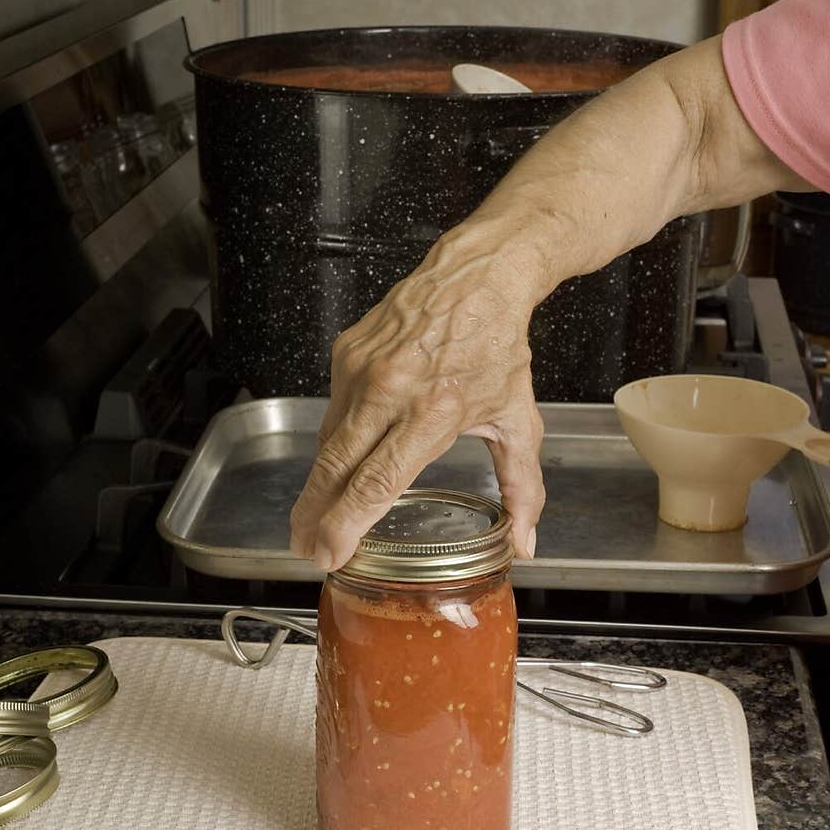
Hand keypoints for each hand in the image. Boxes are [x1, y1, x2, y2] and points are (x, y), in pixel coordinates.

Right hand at [290, 221, 545, 571]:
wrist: (478, 275)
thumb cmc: (497, 346)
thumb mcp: (517, 421)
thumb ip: (522, 488)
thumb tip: (525, 543)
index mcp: (433, 412)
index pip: (377, 481)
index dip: (347, 523)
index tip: (330, 554)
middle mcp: (390, 390)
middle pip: (335, 467)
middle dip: (314, 516)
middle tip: (305, 549)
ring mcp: (362, 369)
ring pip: (327, 441)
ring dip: (316, 484)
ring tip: (313, 517)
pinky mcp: (345, 353)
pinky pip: (332, 410)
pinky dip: (332, 442)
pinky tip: (336, 465)